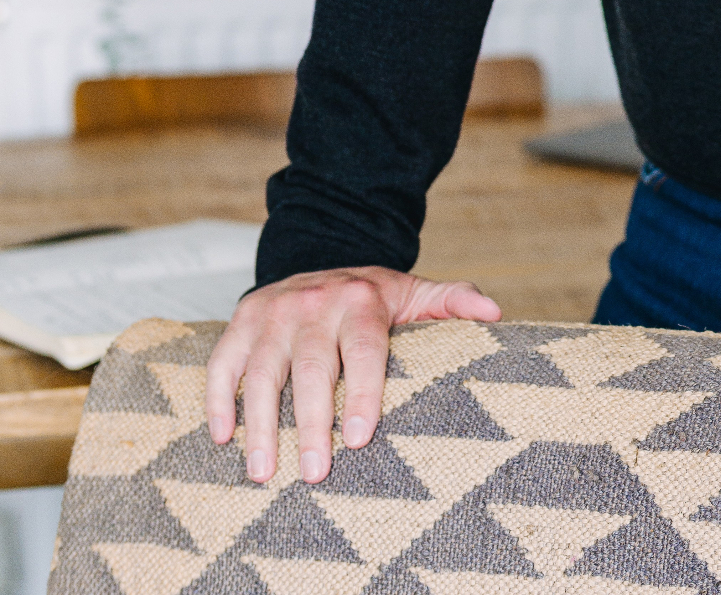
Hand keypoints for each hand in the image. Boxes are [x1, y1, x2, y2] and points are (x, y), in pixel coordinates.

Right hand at [205, 266, 500, 485]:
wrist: (320, 253)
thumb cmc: (372, 296)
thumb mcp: (414, 292)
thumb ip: (451, 302)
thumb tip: (495, 313)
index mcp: (363, 299)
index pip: (365, 351)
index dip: (362, 394)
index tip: (359, 440)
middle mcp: (316, 302)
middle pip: (312, 368)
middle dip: (312, 424)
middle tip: (315, 473)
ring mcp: (276, 311)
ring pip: (264, 371)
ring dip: (261, 424)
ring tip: (264, 472)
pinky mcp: (243, 318)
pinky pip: (223, 362)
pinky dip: (220, 398)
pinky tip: (225, 437)